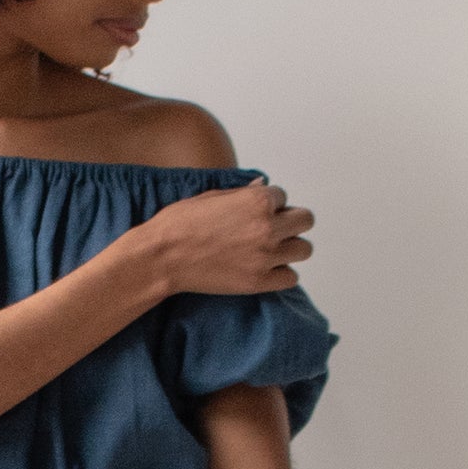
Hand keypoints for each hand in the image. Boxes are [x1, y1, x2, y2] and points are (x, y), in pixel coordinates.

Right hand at [146, 178, 314, 297]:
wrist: (162, 257)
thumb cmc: (179, 224)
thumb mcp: (211, 196)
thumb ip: (243, 193)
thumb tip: (263, 186)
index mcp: (257, 201)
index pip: (283, 197)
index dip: (270, 203)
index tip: (256, 211)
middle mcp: (267, 228)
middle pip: (305, 220)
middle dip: (291, 221)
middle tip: (275, 227)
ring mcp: (265, 257)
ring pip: (303, 249)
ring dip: (290, 246)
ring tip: (272, 249)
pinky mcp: (258, 282)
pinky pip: (290, 277)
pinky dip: (281, 273)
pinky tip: (266, 268)